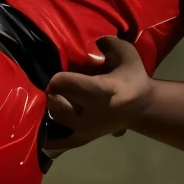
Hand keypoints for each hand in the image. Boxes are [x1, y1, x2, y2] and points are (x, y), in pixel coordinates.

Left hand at [43, 36, 152, 154]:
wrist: (143, 107)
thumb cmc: (132, 78)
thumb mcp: (127, 54)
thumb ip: (110, 43)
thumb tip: (94, 40)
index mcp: (99, 89)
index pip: (62, 82)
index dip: (56, 75)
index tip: (55, 70)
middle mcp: (89, 111)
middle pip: (55, 101)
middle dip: (51, 91)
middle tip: (51, 85)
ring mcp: (86, 128)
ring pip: (56, 118)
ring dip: (50, 107)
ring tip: (50, 99)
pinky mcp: (85, 138)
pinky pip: (64, 143)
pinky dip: (52, 142)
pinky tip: (41, 140)